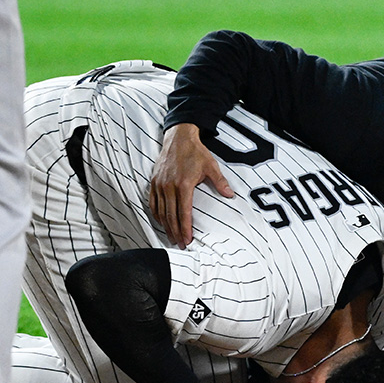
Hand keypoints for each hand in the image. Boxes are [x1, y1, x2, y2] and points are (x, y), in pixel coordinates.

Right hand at [150, 123, 233, 247]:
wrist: (178, 138)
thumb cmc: (195, 152)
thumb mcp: (211, 166)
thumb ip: (220, 182)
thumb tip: (230, 195)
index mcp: (183, 184)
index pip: (184, 213)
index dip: (185, 229)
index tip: (188, 240)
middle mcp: (169, 186)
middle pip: (171, 216)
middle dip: (176, 233)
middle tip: (181, 245)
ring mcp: (159, 184)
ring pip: (161, 212)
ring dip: (166, 227)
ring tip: (172, 238)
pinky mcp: (153, 182)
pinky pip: (153, 203)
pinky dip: (156, 215)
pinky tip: (161, 222)